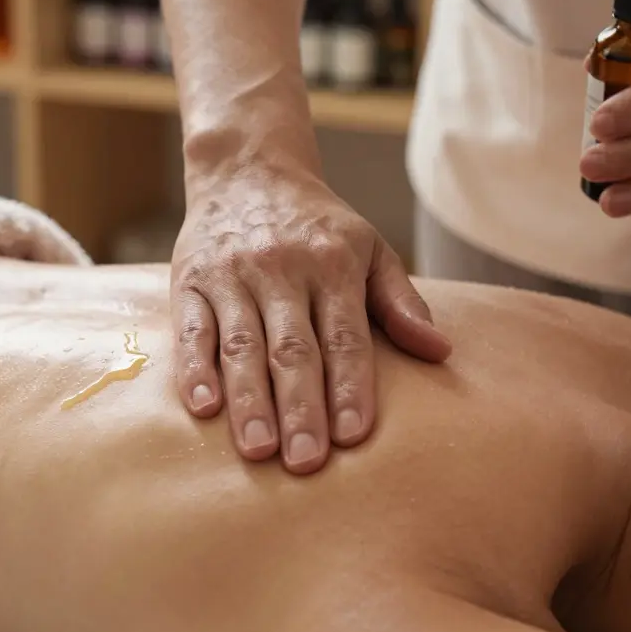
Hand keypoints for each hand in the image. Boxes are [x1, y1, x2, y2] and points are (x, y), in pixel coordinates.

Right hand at [170, 166, 452, 474]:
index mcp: (332, 263)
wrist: (247, 169)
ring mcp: (232, 275)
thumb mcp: (369, 248)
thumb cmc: (316, 225)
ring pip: (242, 345)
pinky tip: (204, 407)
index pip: (345, 335)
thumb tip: (439, 352)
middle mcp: (281, 269)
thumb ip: (399, 302)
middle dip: (300, 408)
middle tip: (306, 462)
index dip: (350, 386)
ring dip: (249, 401)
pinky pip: (192, 330)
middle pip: (293, 348)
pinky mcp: (190, 281)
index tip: (355, 436)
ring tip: (258, 451)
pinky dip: (195, 369)